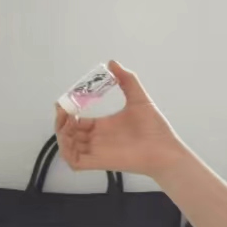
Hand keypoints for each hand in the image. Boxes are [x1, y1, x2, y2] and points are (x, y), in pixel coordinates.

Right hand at [55, 61, 185, 179]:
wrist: (165, 149)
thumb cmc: (155, 128)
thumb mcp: (139, 98)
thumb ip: (127, 80)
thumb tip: (113, 63)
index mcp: (104, 126)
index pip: (78, 121)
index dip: (68, 112)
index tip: (66, 101)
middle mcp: (97, 139)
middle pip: (69, 133)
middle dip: (61, 121)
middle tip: (63, 108)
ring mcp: (97, 151)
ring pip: (68, 147)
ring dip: (61, 134)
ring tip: (67, 120)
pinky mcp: (98, 162)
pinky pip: (74, 162)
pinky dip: (67, 151)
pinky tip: (70, 136)